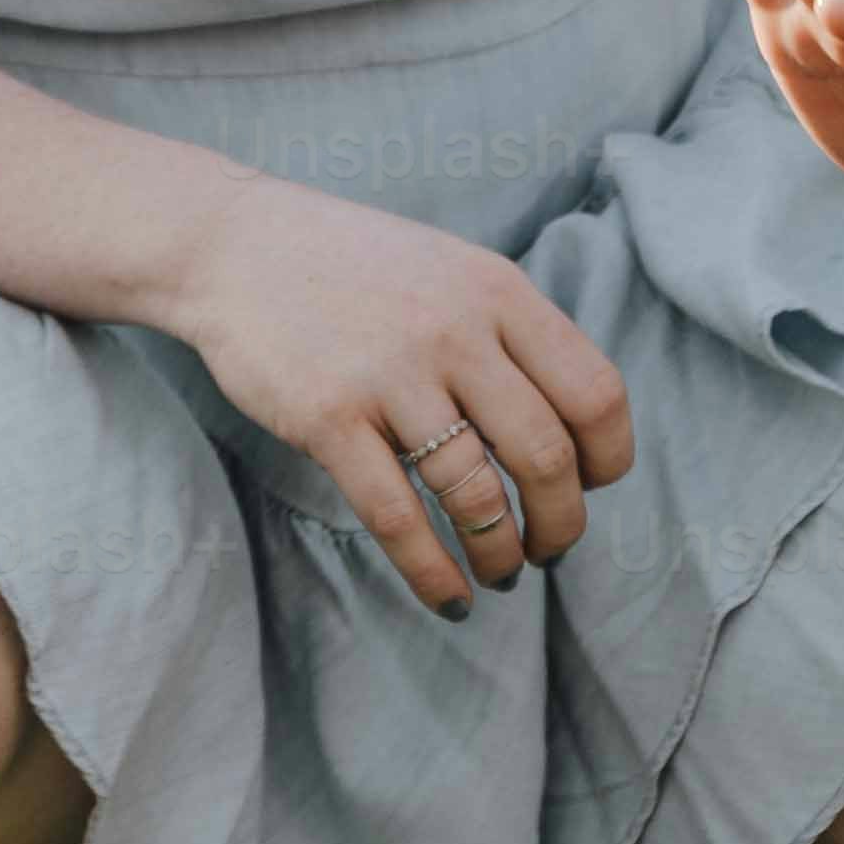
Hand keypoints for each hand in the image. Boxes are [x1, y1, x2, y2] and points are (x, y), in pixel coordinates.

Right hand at [171, 181, 635, 614]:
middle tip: (550, 548)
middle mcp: (454, 332)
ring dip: (500, 555)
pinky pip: (397, 517)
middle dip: (561, 523)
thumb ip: (511, 333)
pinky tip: (450, 598)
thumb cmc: (355, 267)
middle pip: (545, 455)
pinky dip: (433, 573)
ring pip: (476, 496)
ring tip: (502, 574)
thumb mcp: (453, 270)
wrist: (236, 246)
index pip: (595, 392)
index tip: (592, 486)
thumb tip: (572, 427)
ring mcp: (390, 376)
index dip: (607, 458)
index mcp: (498, 292)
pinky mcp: (329, 418)